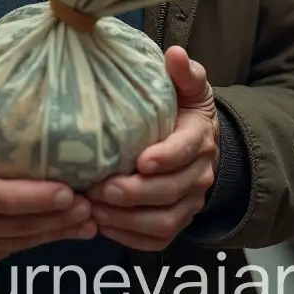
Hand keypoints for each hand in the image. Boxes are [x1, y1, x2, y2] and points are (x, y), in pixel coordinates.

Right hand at [0, 130, 96, 272]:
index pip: (5, 198)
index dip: (39, 196)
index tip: (68, 190)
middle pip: (22, 225)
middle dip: (59, 217)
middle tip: (89, 204)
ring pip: (25, 242)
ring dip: (60, 232)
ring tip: (89, 219)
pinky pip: (18, 249)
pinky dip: (44, 239)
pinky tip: (69, 230)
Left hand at [86, 46, 218, 251]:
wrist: (197, 141)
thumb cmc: (182, 108)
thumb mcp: (189, 85)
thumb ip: (184, 72)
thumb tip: (175, 53)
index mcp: (199, 138)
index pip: (186, 151)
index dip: (165, 158)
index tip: (139, 161)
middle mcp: (198, 174)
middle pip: (171, 192)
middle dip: (135, 194)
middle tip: (100, 189)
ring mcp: (188, 202)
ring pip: (163, 221)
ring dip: (128, 220)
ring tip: (94, 209)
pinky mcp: (175, 221)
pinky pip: (156, 240)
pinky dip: (129, 237)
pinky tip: (102, 225)